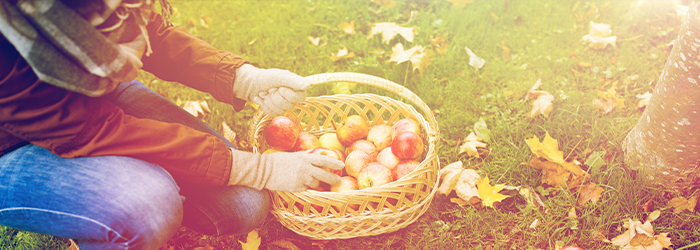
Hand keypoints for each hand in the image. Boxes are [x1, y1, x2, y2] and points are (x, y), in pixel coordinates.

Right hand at [228, 149, 343, 191]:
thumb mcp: (292, 155)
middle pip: (324, 174)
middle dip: (333, 178)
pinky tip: (306, 187)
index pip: (324, 160)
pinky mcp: (296, 187)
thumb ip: (304, 154)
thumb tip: (313, 152)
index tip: (342, 165)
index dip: (334, 162)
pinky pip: (307, 189)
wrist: (264, 170)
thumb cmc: (278, 161)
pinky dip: (308, 188)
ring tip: (320, 185)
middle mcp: (305, 168)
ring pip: (316, 184)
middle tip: (338, 181)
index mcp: (305, 158)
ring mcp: (301, 178)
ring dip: (318, 185)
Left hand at [233, 64, 308, 115]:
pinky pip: (271, 113)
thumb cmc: (268, 77)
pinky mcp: (276, 111)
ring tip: (266, 92)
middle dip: (275, 96)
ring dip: (268, 100)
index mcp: (298, 89)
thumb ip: (294, 81)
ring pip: (278, 110)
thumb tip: (308, 85)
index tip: (279, 86)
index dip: (286, 93)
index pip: (298, 98)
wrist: (254, 83)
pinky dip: (263, 104)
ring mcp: (284, 106)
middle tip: (271, 88)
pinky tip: (262, 98)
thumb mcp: (280, 76)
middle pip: (287, 106)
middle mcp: (293, 99)